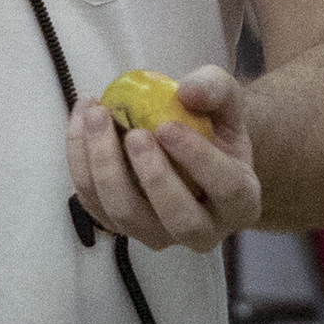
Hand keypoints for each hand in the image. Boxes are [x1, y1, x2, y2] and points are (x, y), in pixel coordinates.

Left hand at [70, 66, 262, 252]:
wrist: (186, 148)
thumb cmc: (211, 126)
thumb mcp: (224, 101)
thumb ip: (215, 88)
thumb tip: (187, 91)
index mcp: (241, 201)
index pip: (227, 189)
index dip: (199, 159)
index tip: (168, 126)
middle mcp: (203, 231)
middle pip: (179, 219)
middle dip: (152, 176)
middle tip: (133, 133)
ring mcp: (158, 234)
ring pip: (128, 217)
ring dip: (107, 168)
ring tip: (97, 117)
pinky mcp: (120, 226)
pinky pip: (94, 204)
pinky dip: (81, 163)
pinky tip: (82, 122)